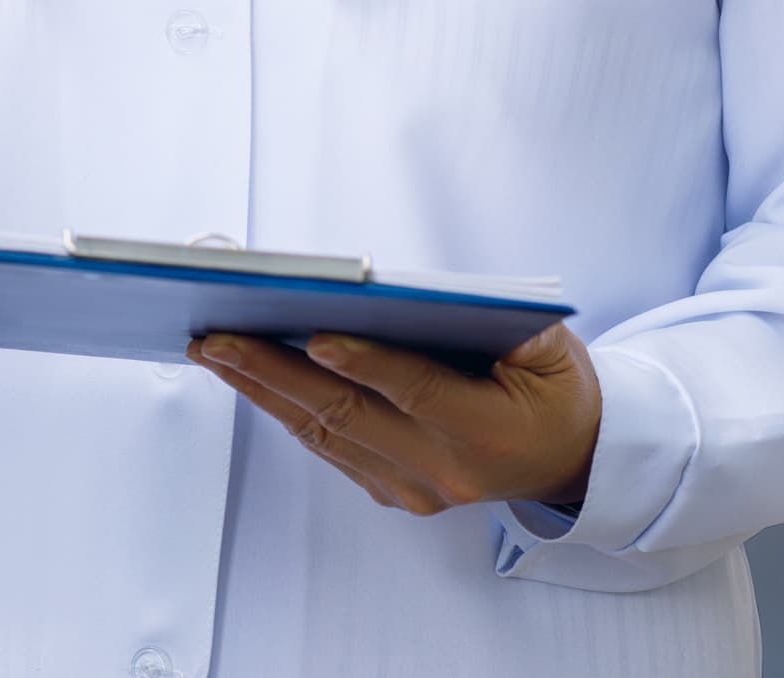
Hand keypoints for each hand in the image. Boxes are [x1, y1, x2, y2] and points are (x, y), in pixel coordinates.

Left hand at [187, 324, 600, 514]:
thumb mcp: (547, 346)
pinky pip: (328, 445)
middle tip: (220, 337)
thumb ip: (494, 318)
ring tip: (213, 349)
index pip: (417, 392)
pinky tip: (246, 374)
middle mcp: (444, 469)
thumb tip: (411, 292)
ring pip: (324, 434)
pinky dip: (284, 407)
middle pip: (346, 416)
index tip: (316, 335)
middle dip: (275, 372)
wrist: (571, 458)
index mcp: (488, 429)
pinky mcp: (391, 491)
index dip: (367, 364)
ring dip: (261, 389)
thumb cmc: (553, 388)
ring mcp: (413, 487)